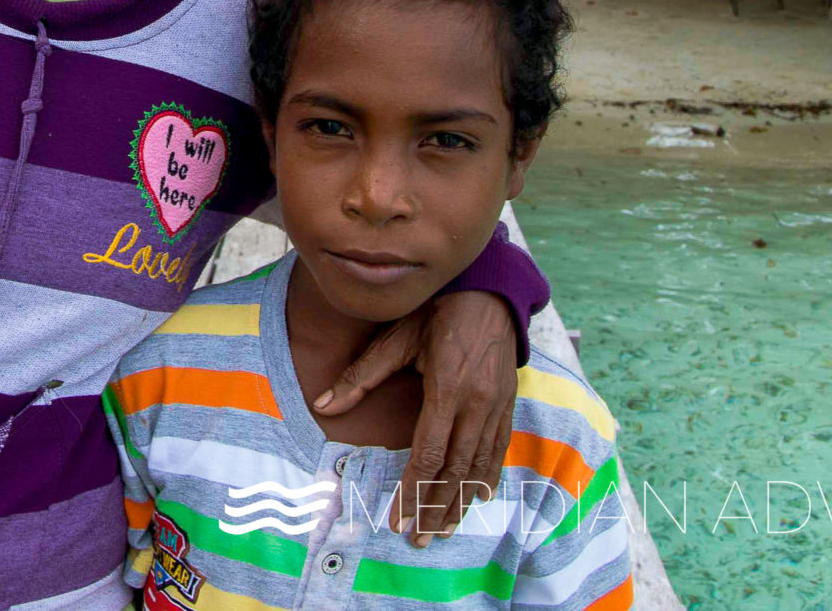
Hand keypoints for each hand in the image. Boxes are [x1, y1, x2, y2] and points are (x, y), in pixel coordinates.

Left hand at [311, 289, 515, 541]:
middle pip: (455, 470)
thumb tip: (323, 403)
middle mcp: (476, 403)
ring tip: (442, 530)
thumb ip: (361, 376)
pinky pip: (499, 451)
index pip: (428, 453)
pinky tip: (477, 498)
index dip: (412, 490)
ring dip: (461, 502)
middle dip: (435, 508)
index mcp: (447, 389)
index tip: (399, 518)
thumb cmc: (436, 312)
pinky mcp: (508, 405)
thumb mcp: (396, 338)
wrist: (488, 291)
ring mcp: (496, 406)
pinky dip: (487, 478)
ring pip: (479, 466)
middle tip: (418, 539)